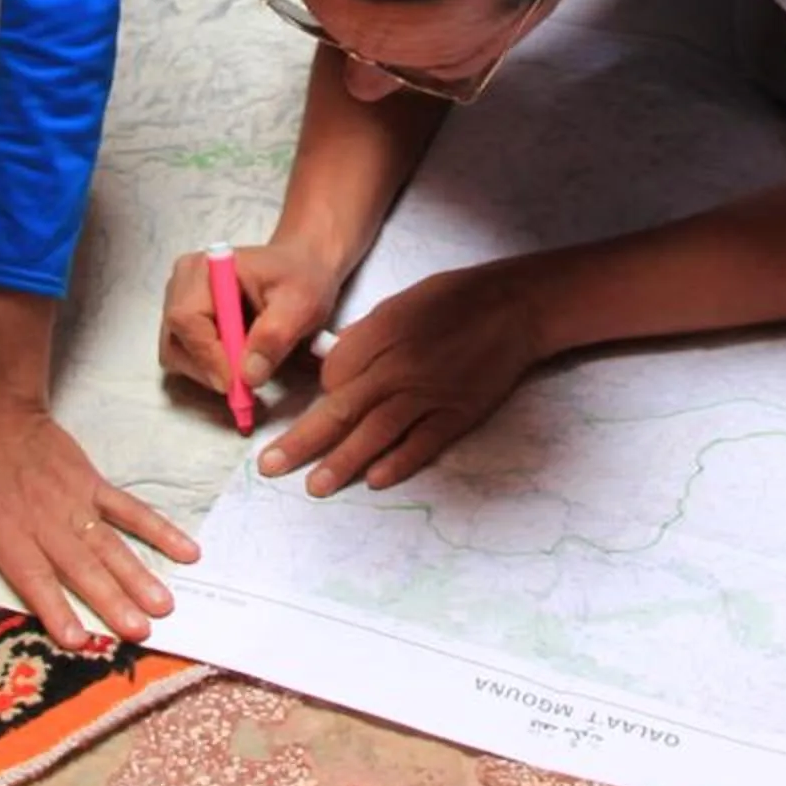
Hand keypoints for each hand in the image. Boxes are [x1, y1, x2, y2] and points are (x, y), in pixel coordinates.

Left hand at [0, 396, 198, 649]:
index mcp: (5, 531)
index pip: (34, 577)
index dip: (56, 608)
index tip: (79, 639)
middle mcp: (45, 521)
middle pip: (83, 566)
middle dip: (112, 600)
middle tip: (139, 630)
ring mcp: (75, 501)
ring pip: (111, 543)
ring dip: (139, 574)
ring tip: (164, 604)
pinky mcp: (93, 485)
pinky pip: (129, 510)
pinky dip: (158, 529)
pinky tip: (184, 550)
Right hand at [159, 239, 344, 399]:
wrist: (300, 268)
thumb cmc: (300, 278)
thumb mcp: (300, 304)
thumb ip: (274, 337)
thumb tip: (248, 376)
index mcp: (206, 269)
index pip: (187, 318)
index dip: (206, 355)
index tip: (234, 384)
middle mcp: (183, 283)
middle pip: (176, 340)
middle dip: (207, 369)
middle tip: (244, 386)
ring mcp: (179, 302)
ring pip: (176, 353)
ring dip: (208, 371)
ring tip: (246, 368)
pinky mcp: (185, 321)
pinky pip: (184, 355)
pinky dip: (208, 367)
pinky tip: (237, 360)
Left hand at [262, 265, 544, 495]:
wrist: (514, 308)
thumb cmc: (455, 299)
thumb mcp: (401, 303)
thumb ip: (366, 336)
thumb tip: (335, 366)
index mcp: (380, 334)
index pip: (332, 374)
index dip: (321, 391)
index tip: (322, 399)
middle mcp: (399, 367)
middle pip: (341, 410)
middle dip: (302, 441)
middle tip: (270, 466)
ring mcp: (429, 394)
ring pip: (375, 433)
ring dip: (342, 462)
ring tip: (314, 486)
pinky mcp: (457, 413)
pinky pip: (422, 443)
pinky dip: (398, 462)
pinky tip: (375, 480)